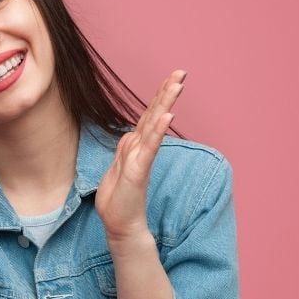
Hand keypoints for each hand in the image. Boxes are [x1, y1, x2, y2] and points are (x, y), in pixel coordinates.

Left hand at [95, 69, 186, 241]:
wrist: (120, 226)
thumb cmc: (118, 200)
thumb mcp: (117, 168)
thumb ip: (126, 150)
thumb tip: (131, 135)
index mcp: (134, 146)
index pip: (148, 115)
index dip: (159, 96)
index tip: (171, 77)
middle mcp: (140, 148)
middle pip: (155, 114)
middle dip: (168, 92)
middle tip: (182, 72)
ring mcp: (141, 158)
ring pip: (154, 125)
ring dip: (165, 103)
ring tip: (178, 85)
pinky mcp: (138, 170)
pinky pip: (149, 146)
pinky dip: (158, 130)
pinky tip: (167, 115)